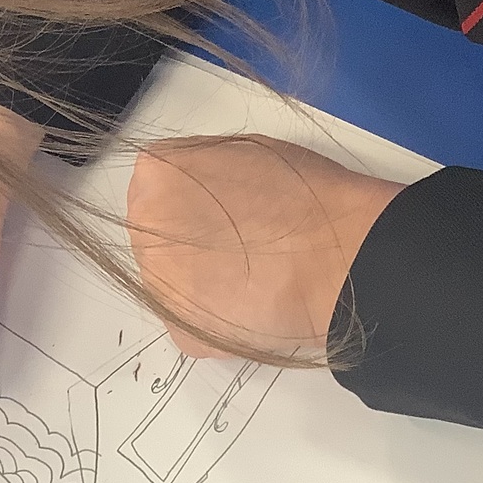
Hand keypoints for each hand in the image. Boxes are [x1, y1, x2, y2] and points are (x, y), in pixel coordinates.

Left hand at [126, 135, 402, 360]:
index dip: (194, 199)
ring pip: (173, 282)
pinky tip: (254, 305)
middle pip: (157, 235)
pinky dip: (218, 319)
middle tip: (238, 246)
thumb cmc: (306, 199)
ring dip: (202, 281)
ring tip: (253, 277)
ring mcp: (159, 284)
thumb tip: (202, 189)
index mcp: (157, 173)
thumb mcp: (248, 150)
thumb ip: (206, 169)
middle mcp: (144, 227)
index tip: (220, 210)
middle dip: (190, 241)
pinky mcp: (182, 331)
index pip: (157, 185)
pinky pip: (192, 323)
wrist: (338, 259)